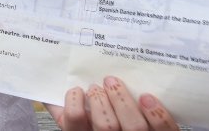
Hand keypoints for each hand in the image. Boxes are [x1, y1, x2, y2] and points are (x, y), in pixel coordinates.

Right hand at [48, 77, 177, 130]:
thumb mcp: (79, 128)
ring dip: (124, 101)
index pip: (74, 123)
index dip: (74, 103)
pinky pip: (163, 130)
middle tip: (100, 85)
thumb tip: (44, 91)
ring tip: (115, 83)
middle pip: (105, 126)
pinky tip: (147, 97)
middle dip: (101, 100)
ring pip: (134, 127)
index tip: (78, 89)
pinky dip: (156, 113)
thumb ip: (64, 114)